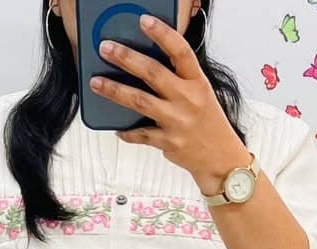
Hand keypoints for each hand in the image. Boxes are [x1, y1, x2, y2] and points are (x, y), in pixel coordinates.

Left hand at [92, 15, 249, 194]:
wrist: (220, 159)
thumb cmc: (208, 123)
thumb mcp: (201, 93)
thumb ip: (179, 79)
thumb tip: (146, 64)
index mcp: (197, 82)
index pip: (180, 51)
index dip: (162, 34)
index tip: (144, 21)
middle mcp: (187, 99)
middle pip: (153, 73)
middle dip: (126, 58)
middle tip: (106, 48)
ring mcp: (177, 121)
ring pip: (140, 101)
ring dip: (115, 90)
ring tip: (96, 82)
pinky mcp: (168, 142)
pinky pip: (141, 134)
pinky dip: (127, 132)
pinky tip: (116, 128)